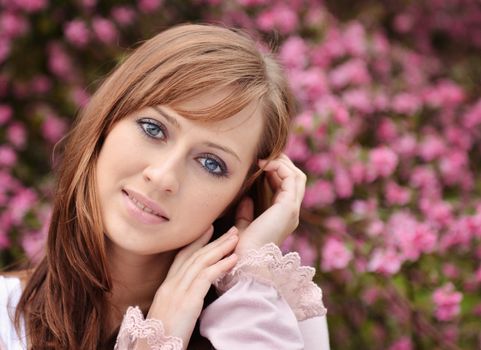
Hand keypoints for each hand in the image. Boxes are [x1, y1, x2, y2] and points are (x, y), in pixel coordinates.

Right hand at [146, 226, 238, 347]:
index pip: (182, 257)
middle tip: (231, 230)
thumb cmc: (162, 339)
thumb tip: (192, 295)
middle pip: (194, 255)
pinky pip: (206, 277)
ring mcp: (178, 292)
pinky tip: (233, 259)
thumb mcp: (169, 313)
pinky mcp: (187, 301)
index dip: (196, 241)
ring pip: (201, 262)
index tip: (210, 229)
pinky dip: (221, 265)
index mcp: (166, 287)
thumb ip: (179, 299)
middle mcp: (170, 285)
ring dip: (221, 248)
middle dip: (214, 240)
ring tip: (236, 238)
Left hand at [234, 153, 306, 256]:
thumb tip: (246, 198)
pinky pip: (291, 178)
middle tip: (265, 156)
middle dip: (283, 164)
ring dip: (282, 163)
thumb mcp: (243, 226)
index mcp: (283, 217)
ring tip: (265, 158)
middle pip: (297, 179)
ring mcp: (292, 210)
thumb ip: (246, 213)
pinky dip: (279, 167)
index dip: (276, 172)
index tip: (259, 164)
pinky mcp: (288, 207)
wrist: (246, 260)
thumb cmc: (242, 247)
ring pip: (297, 176)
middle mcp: (291, 213)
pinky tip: (264, 165)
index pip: (287, 187)